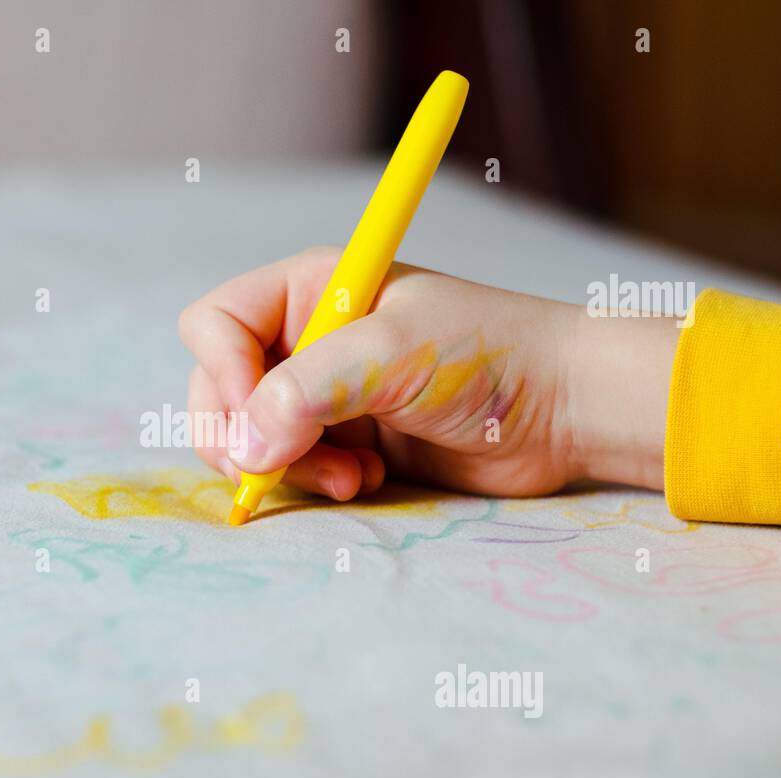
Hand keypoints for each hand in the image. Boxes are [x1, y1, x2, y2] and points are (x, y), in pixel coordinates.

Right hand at [180, 247, 673, 500]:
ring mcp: (325, 395)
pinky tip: (369, 478)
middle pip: (221, 390)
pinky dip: (318, 483)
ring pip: (253, 440)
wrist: (565, 408)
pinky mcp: (347, 442)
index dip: (223, 374)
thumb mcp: (390, 355)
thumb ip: (306, 393)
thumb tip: (242, 450)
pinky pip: (293, 470)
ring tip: (354, 476)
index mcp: (310, 291)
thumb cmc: (489, 354)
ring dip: (291, 468)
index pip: (215, 325)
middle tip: (280, 469)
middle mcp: (306, 340)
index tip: (261, 418)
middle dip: (248, 437)